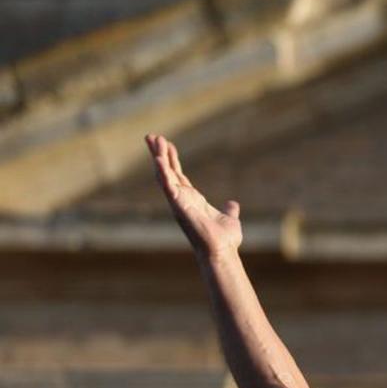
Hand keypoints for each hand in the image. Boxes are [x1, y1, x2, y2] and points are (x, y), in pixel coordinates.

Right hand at [145, 134, 241, 257]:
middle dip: (159, 154)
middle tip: (151, 136)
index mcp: (192, 199)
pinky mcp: (180, 207)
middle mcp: (182, 199)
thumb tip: (233, 205)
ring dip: (158, 158)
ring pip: (164, 176)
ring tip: (153, 140)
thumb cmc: (224, 239)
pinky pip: (169, 187)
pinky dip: (163, 173)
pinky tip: (158, 160)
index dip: (172, 159)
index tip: (167, 143)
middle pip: (167, 172)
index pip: (179, 175)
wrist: (223, 251)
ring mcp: (179, 203)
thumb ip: (230, 210)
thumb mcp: (229, 218)